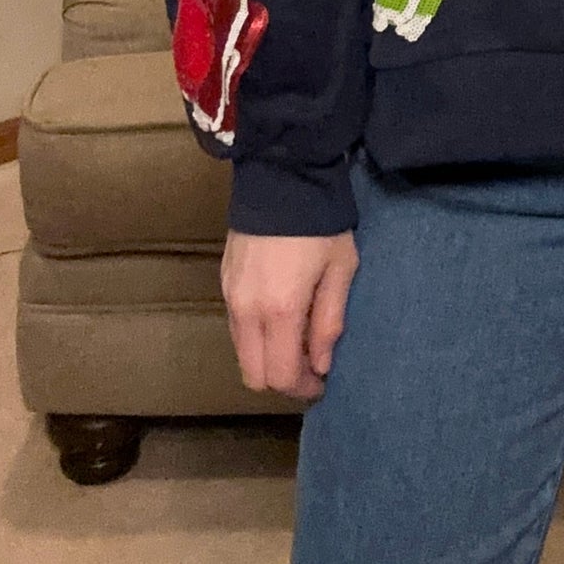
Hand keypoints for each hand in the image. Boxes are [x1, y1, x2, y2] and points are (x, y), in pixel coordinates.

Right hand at [221, 229, 359, 400]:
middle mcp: (247, 310)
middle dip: (282, 379)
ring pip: (241, 352)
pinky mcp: (223, 280)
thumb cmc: (321, 223)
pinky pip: (236, 326)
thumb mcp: (340, 269)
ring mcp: (230, 295)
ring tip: (295, 337)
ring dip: (266, 357)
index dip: (303, 388)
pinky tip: (278, 313)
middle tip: (308, 364)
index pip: (281, 376)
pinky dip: (254, 334)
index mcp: (279, 310)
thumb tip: (321, 364)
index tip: (322, 381)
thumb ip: (329, 320)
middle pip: (254, 375)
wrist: (282, 174)